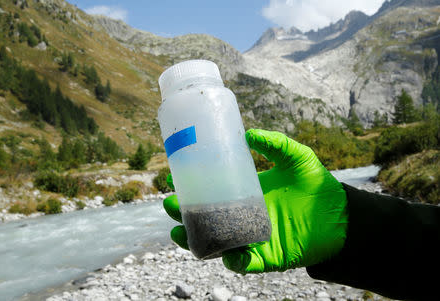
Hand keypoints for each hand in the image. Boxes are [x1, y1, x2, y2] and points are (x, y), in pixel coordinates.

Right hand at [163, 129, 347, 272]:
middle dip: (184, 213)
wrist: (342, 216)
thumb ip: (275, 143)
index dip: (191, 187)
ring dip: (195, 239)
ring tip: (178, 230)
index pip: (212, 192)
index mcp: (247, 194)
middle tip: (170, 203)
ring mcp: (252, 237)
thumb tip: (248, 134)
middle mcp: (244, 216)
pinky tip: (222, 252)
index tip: (173, 176)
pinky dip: (231, 260)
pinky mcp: (266, 257)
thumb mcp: (295, 157)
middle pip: (206, 218)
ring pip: (216, 242)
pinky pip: (242, 263)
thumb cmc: (318, 186)